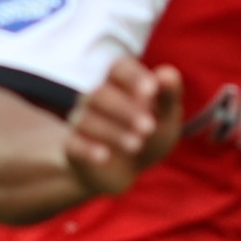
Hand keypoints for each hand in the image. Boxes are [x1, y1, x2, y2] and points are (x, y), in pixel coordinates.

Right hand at [64, 60, 185, 197]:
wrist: (125, 172)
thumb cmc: (149, 135)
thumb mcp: (166, 119)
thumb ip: (168, 96)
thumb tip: (168, 74)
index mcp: (120, 84)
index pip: (119, 68)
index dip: (133, 76)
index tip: (152, 90)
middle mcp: (96, 98)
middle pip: (101, 94)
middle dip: (126, 110)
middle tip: (150, 127)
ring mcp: (81, 121)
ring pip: (88, 120)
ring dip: (113, 131)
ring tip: (137, 145)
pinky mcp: (72, 147)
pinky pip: (73, 144)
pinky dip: (87, 149)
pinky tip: (104, 156)